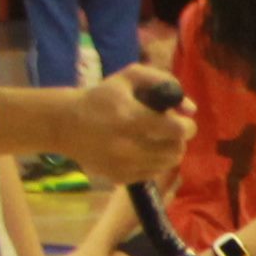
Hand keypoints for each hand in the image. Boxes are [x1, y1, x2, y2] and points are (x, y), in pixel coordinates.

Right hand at [56, 68, 187, 184]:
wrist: (64, 124)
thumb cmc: (101, 97)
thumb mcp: (129, 77)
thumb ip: (163, 82)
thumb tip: (191, 109)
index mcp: (130, 118)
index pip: (177, 130)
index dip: (187, 125)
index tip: (182, 120)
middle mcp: (127, 146)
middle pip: (176, 150)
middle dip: (179, 138)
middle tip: (169, 129)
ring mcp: (123, 166)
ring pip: (167, 163)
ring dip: (169, 151)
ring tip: (156, 139)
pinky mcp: (120, 178)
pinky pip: (153, 173)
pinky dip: (154, 162)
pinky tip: (143, 150)